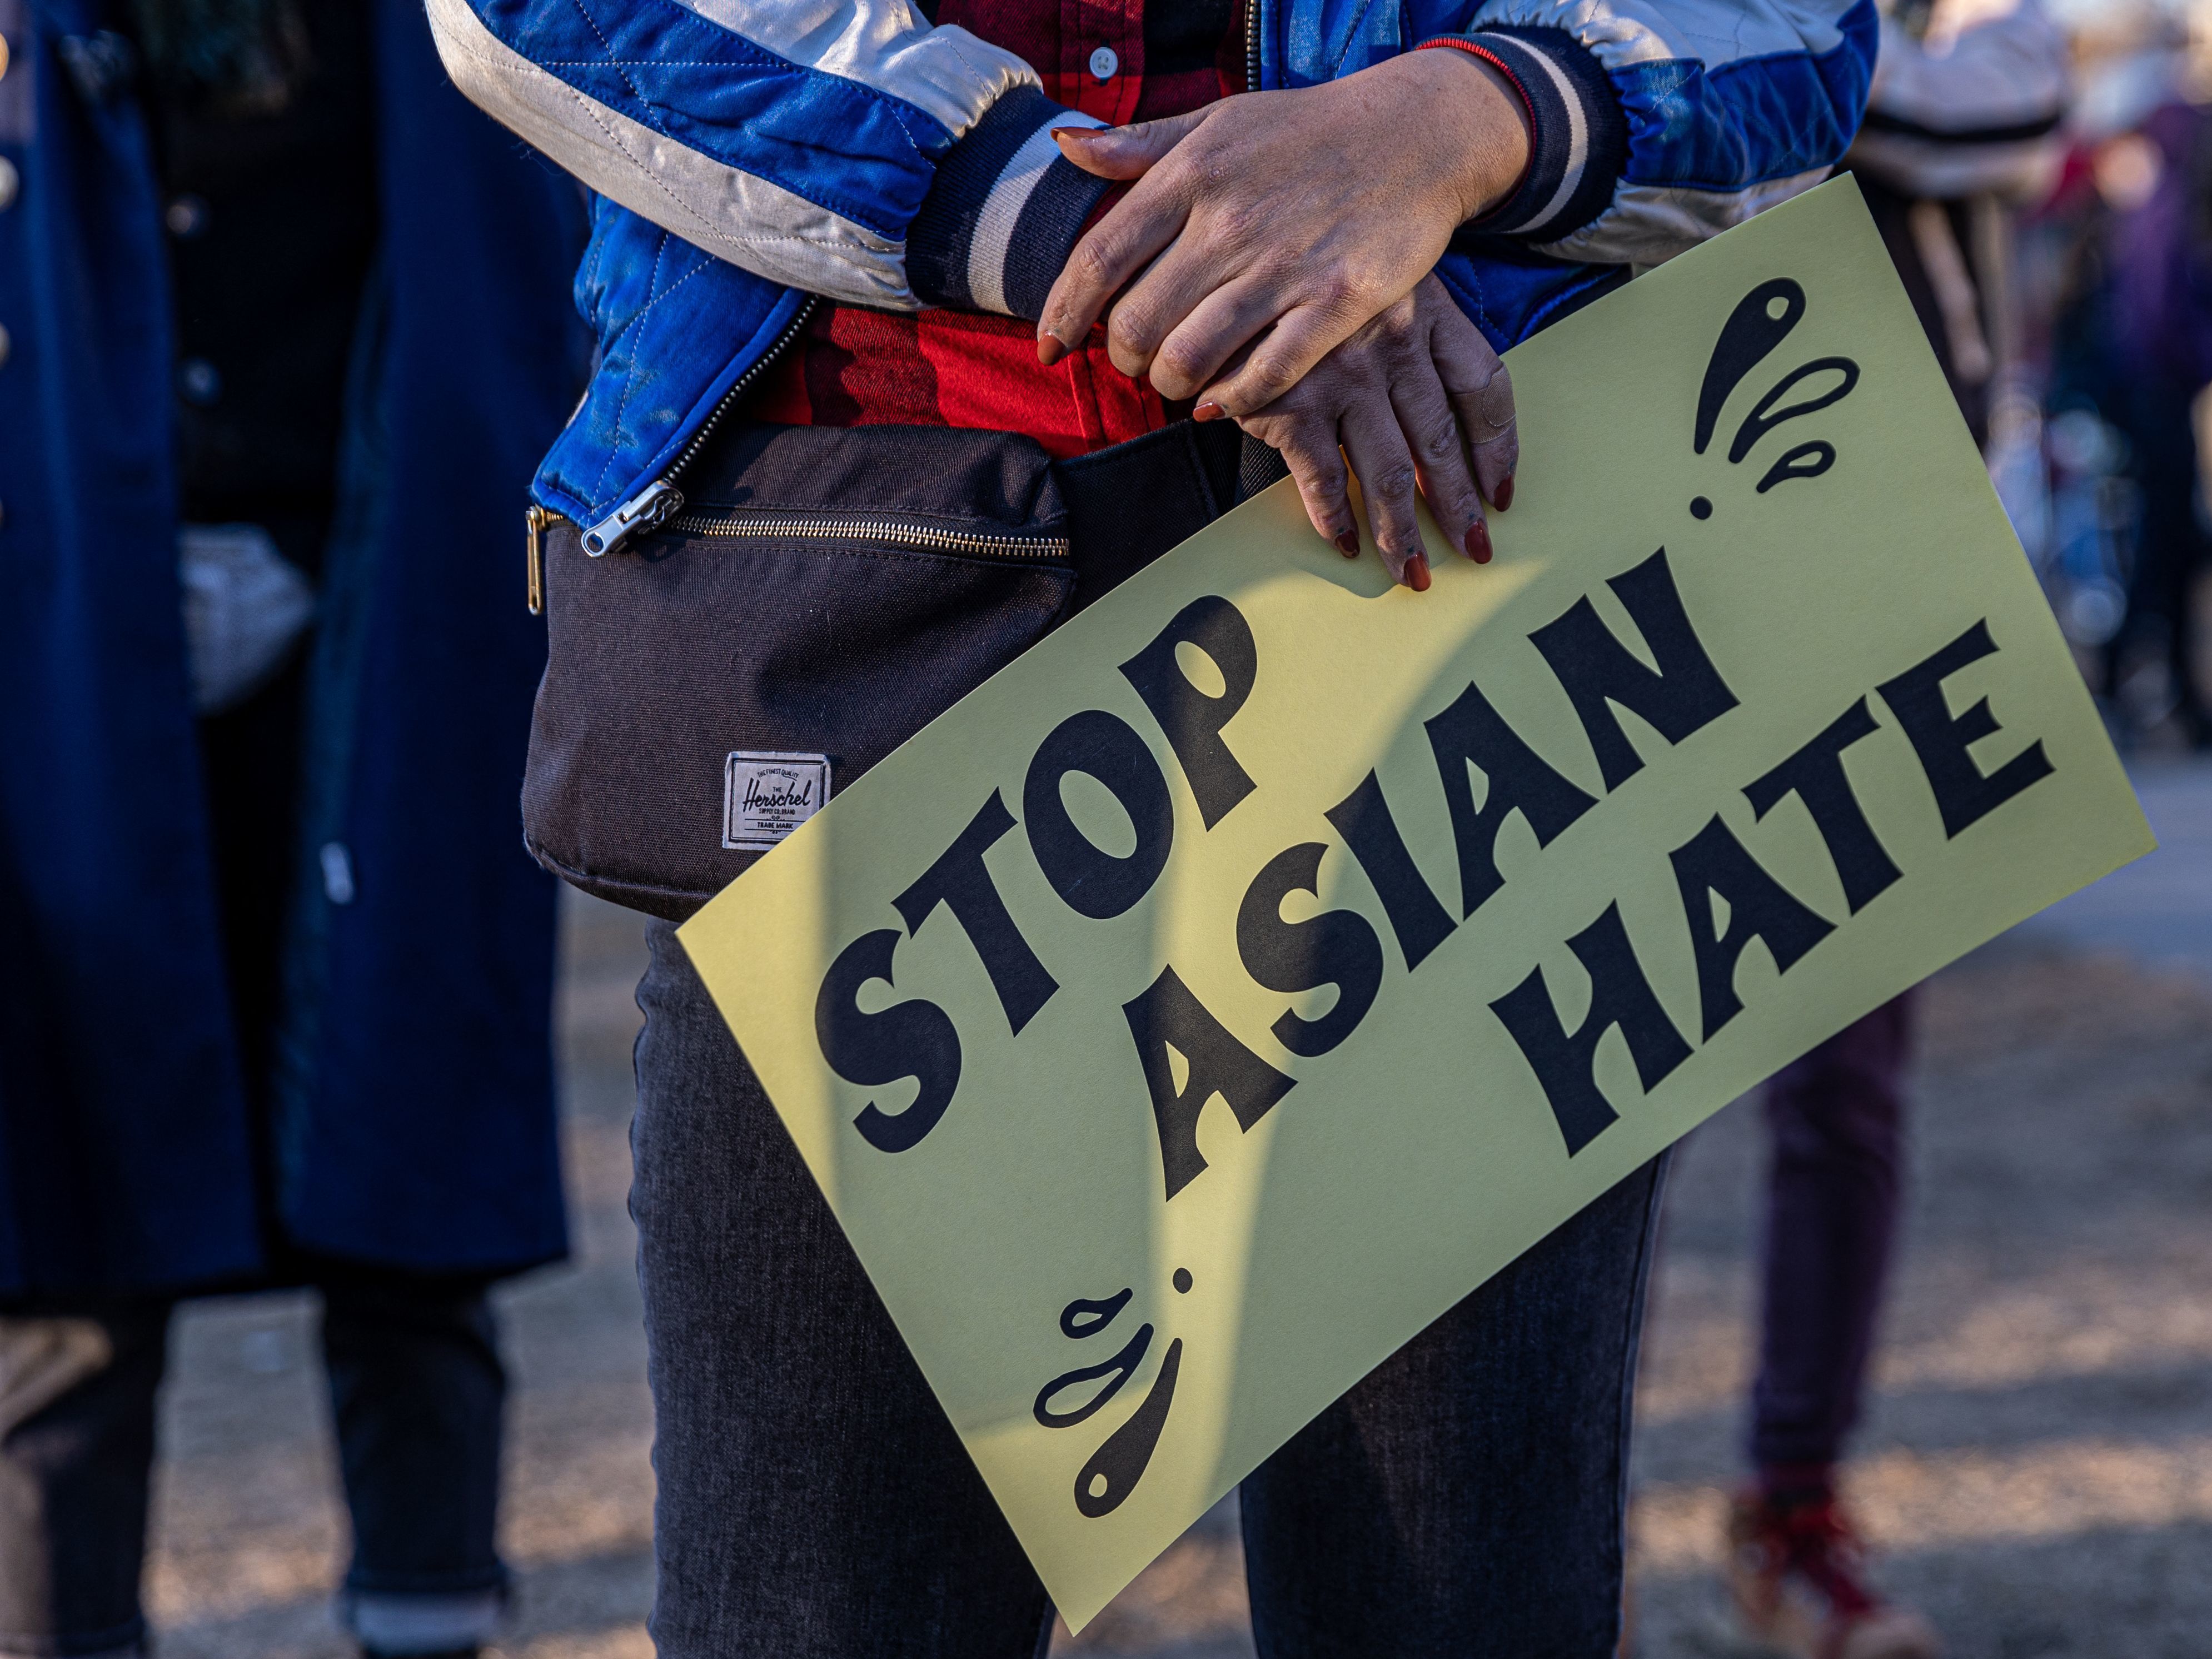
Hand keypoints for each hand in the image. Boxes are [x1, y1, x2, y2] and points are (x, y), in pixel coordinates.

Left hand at [1038, 48, 1528, 417]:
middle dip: (1123, 360)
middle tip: (1134, 364)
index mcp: (1192, 176)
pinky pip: (1264, 375)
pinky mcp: (1337, 304)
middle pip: (1138, 322)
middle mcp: (1231, 223)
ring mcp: (1285, 267)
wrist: (1414, 136)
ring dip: (1170, 386)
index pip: (1099, 258)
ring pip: (1191, 357)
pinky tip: (1219, 402)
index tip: (1049, 348)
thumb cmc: (1304, 134)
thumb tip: (1066, 151)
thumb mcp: (1217, 123)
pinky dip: (1229, 400)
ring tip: (1175, 383)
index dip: (1063, 313)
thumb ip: (1140, 145)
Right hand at [1224, 274, 1516, 589]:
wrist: (1228, 243)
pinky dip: (1335, 518)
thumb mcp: (1372, 270)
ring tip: (1411, 572)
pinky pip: (1324, 478)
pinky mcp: (1290, 403)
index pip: (1484, 387)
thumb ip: (1406, 324)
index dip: (1499, 446)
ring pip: (1387, 473)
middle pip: (1441, 443)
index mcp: (1426, 308)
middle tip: (1472, 549)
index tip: (1501, 489)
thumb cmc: (1303, 260)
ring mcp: (1343, 377)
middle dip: (1458, 506)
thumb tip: (1432, 402)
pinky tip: (1345, 542)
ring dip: (1401, 532)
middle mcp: (1393, 343)